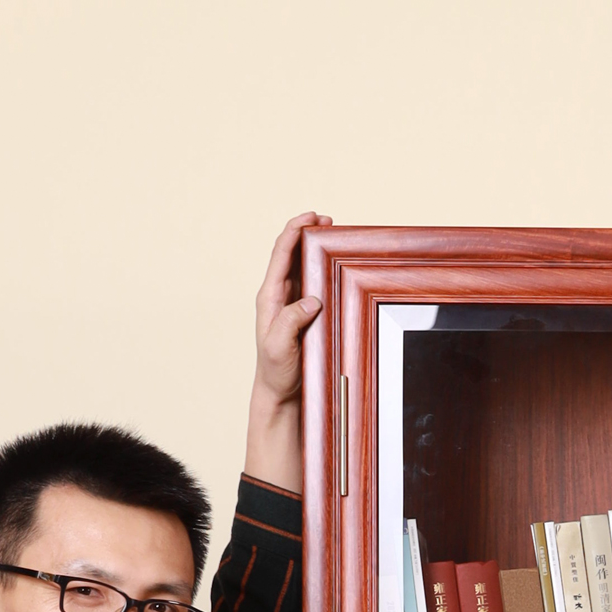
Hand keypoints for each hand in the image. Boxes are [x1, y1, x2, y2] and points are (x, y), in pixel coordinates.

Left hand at [245, 210, 327, 498]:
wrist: (280, 395)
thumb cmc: (278, 372)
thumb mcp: (280, 347)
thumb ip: (291, 320)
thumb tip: (311, 298)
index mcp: (270, 297)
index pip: (281, 255)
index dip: (295, 231)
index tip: (311, 217)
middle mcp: (280, 295)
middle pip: (293, 253)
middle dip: (310, 233)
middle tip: (330, 221)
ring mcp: (292, 304)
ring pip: (305, 267)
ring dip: (320, 250)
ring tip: (338, 237)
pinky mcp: (304, 314)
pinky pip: (315, 284)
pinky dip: (326, 270)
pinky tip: (341, 267)